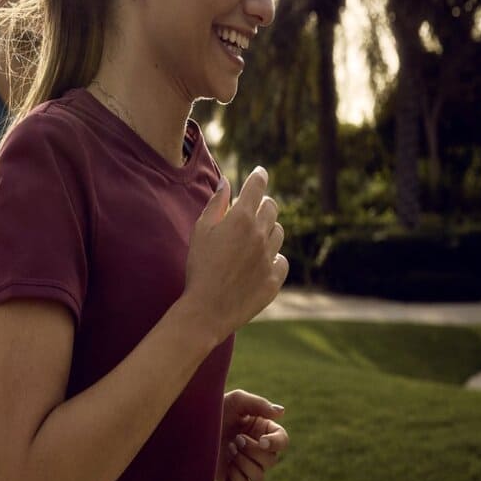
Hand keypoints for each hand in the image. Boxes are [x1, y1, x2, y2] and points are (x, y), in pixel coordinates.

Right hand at [184, 167, 287, 337]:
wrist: (207, 309)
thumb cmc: (199, 266)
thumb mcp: (201, 231)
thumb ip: (216, 204)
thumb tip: (226, 181)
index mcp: (241, 219)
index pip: (257, 187)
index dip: (259, 176)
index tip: (260, 172)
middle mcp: (261, 235)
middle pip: (271, 208)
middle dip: (262, 204)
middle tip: (252, 209)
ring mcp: (270, 258)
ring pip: (278, 233)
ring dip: (267, 230)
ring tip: (251, 239)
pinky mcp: (275, 279)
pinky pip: (281, 260)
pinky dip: (273, 256)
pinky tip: (259, 261)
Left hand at [215, 389, 288, 480]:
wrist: (190, 423)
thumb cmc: (215, 408)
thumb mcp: (236, 400)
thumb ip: (259, 404)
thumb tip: (281, 412)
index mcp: (262, 431)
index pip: (282, 441)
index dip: (277, 443)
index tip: (263, 441)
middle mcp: (256, 449)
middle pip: (271, 461)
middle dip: (253, 450)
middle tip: (236, 438)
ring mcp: (244, 465)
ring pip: (260, 476)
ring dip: (244, 462)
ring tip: (229, 448)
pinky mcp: (232, 478)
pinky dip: (236, 476)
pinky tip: (225, 461)